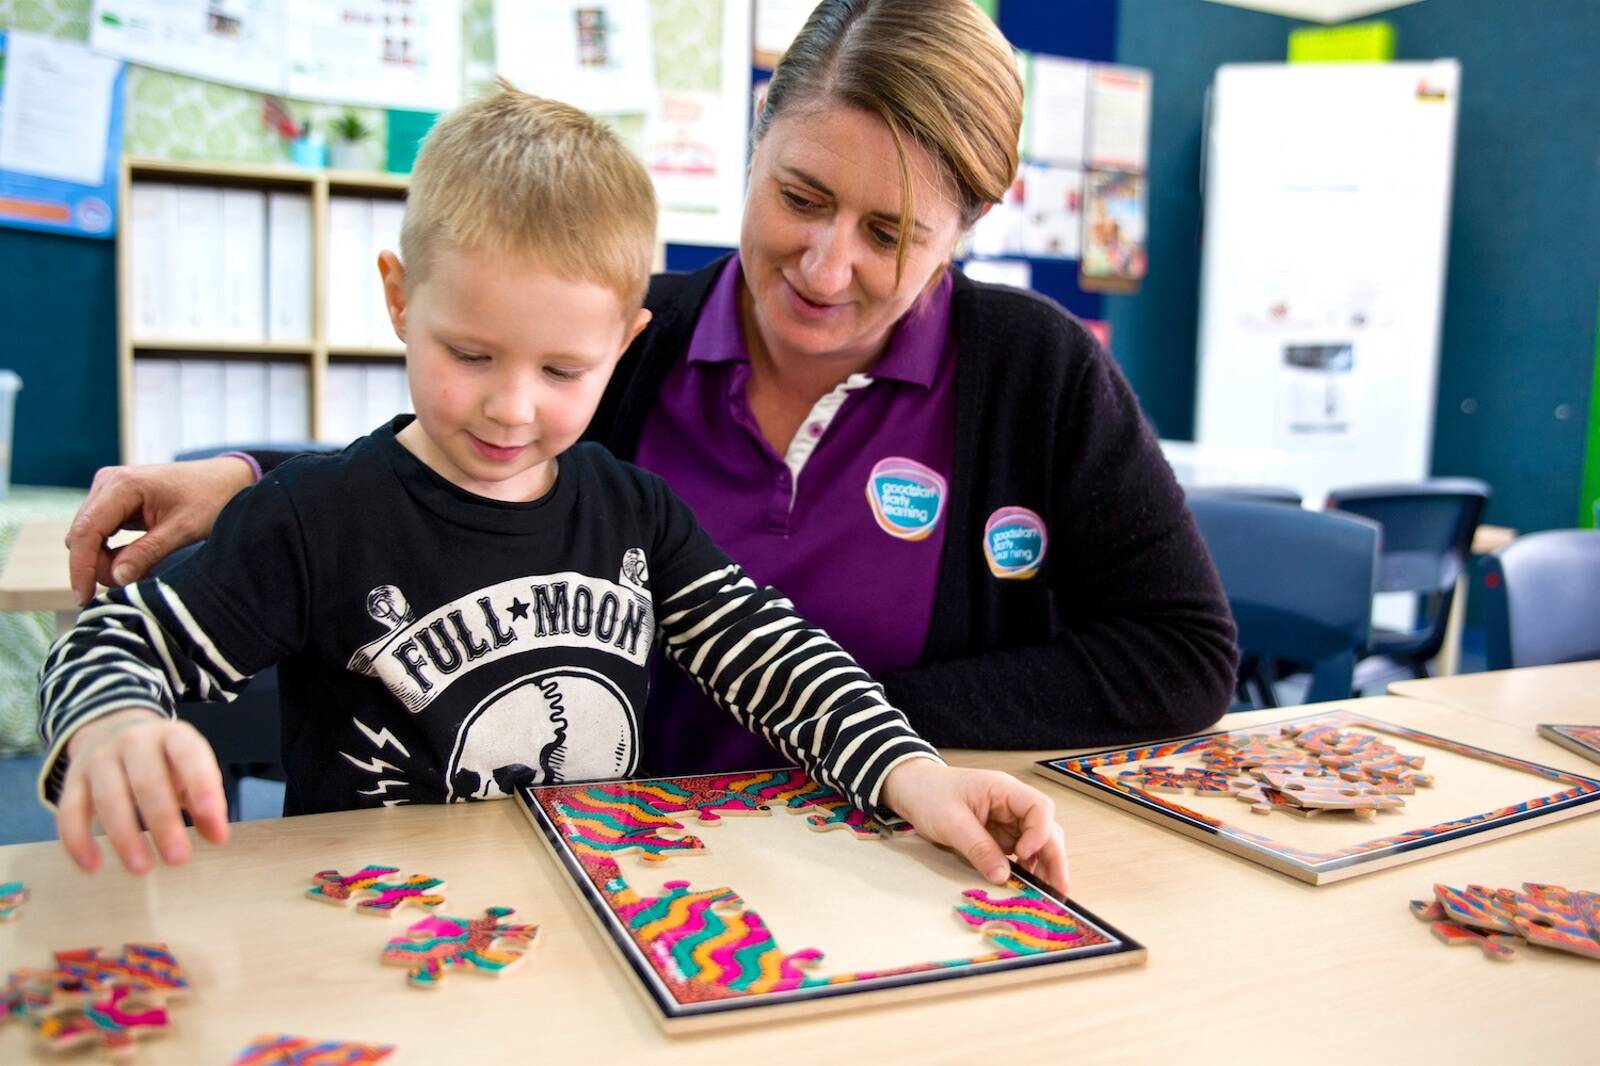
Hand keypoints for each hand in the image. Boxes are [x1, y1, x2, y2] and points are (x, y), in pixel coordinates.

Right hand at [57, 708, 229, 874]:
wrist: (111, 728)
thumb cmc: (163, 760)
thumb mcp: (190, 770)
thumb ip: (206, 802)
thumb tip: (219, 837)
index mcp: (172, 736)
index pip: (188, 755)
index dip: (201, 784)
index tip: (211, 816)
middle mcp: (134, 741)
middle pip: (147, 781)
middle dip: (163, 822)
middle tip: (178, 858)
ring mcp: (100, 758)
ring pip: (108, 798)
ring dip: (124, 836)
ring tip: (142, 869)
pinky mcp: (73, 779)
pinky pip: (71, 811)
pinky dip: (78, 840)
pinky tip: (93, 866)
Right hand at [66, 457, 254, 604]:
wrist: (226, 480)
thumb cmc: (211, 499)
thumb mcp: (183, 529)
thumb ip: (147, 553)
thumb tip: (115, 578)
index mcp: (122, 484)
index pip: (85, 532)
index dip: (81, 568)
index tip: (84, 598)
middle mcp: (107, 483)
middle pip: (81, 536)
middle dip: (98, 566)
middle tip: (131, 583)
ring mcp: (108, 491)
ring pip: (88, 538)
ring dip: (106, 561)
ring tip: (142, 571)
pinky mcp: (114, 501)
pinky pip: (100, 534)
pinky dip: (114, 553)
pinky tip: (138, 563)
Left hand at [880, 758, 1068, 893]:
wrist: (909, 787)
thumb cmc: (928, 794)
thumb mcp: (951, 822)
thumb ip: (978, 848)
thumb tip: (1003, 877)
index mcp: (1003, 790)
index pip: (1039, 808)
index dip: (1040, 833)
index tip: (1025, 855)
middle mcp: (1011, 804)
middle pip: (1045, 828)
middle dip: (1053, 858)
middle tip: (1057, 888)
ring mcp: (1006, 820)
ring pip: (1036, 843)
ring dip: (1043, 866)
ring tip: (1046, 892)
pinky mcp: (997, 834)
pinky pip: (1018, 852)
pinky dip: (1024, 868)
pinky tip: (1025, 884)